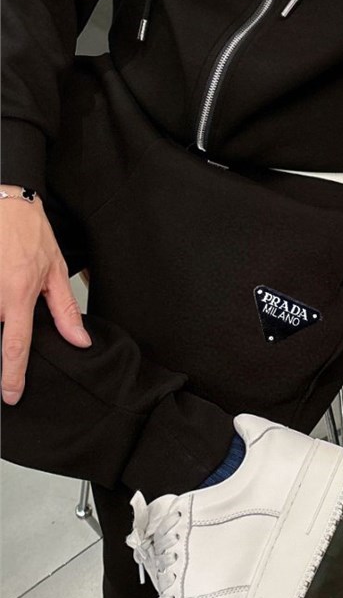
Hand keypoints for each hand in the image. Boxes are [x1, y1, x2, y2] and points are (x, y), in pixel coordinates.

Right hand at [0, 188, 90, 404]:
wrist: (4, 202)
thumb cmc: (30, 232)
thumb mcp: (55, 270)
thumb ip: (65, 310)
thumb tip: (79, 340)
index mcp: (18, 294)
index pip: (16, 345)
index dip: (13, 374)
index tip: (11, 395)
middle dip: (7, 327)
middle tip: (13, 311)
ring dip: (1, 310)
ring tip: (9, 278)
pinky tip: (2, 284)